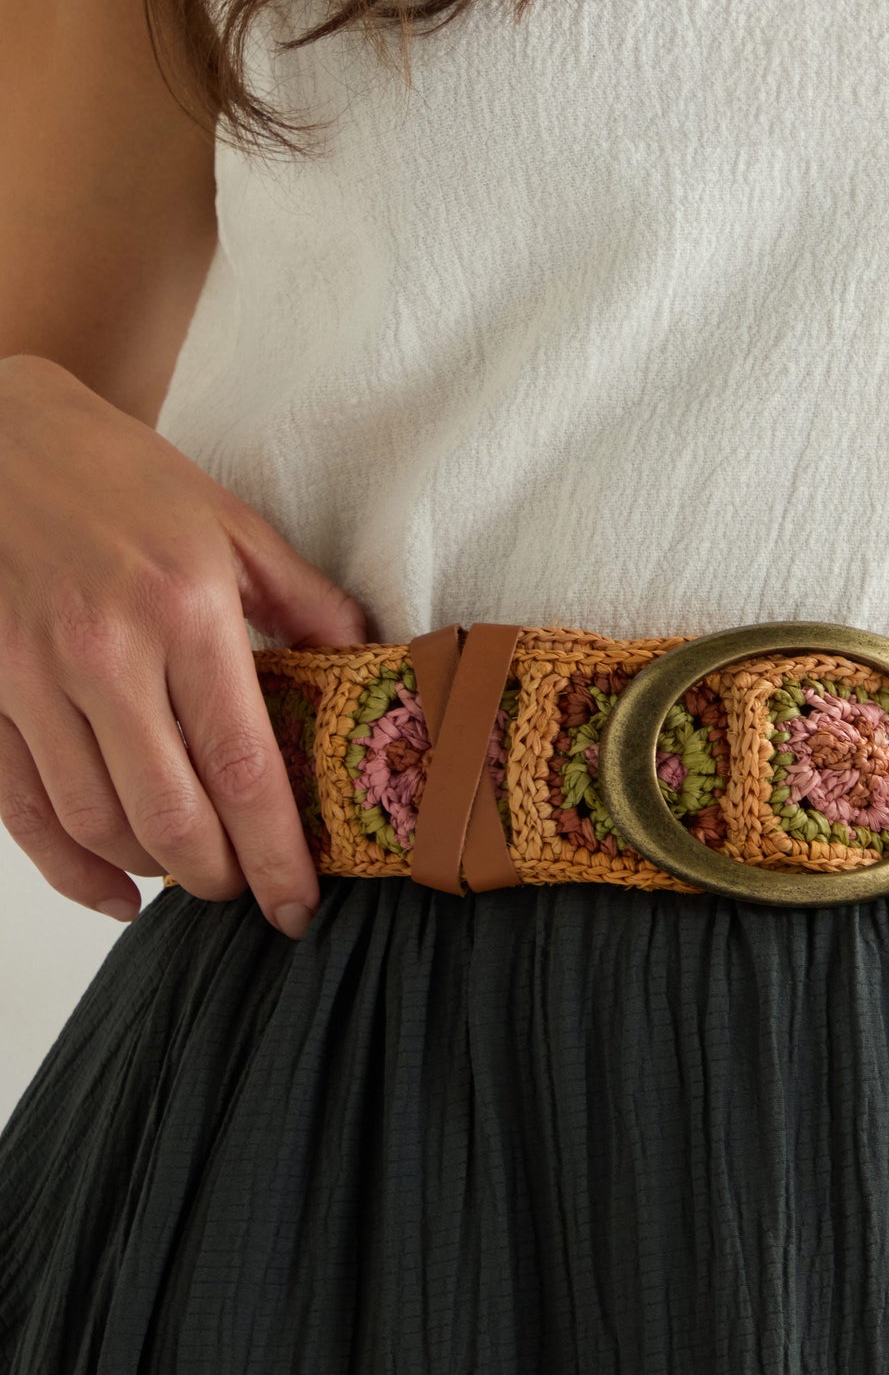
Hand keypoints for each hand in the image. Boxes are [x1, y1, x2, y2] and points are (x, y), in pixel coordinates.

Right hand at [0, 354, 367, 938]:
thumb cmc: (117, 473)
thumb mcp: (230, 522)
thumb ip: (304, 601)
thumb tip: (369, 664)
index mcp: (184, 609)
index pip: (243, 765)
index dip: (275, 852)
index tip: (301, 901)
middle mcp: (105, 653)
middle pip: (170, 815)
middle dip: (221, 876)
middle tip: (254, 895)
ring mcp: (32, 678)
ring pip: (96, 824)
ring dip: (154, 869)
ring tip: (198, 873)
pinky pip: (23, 811)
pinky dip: (69, 869)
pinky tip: (115, 890)